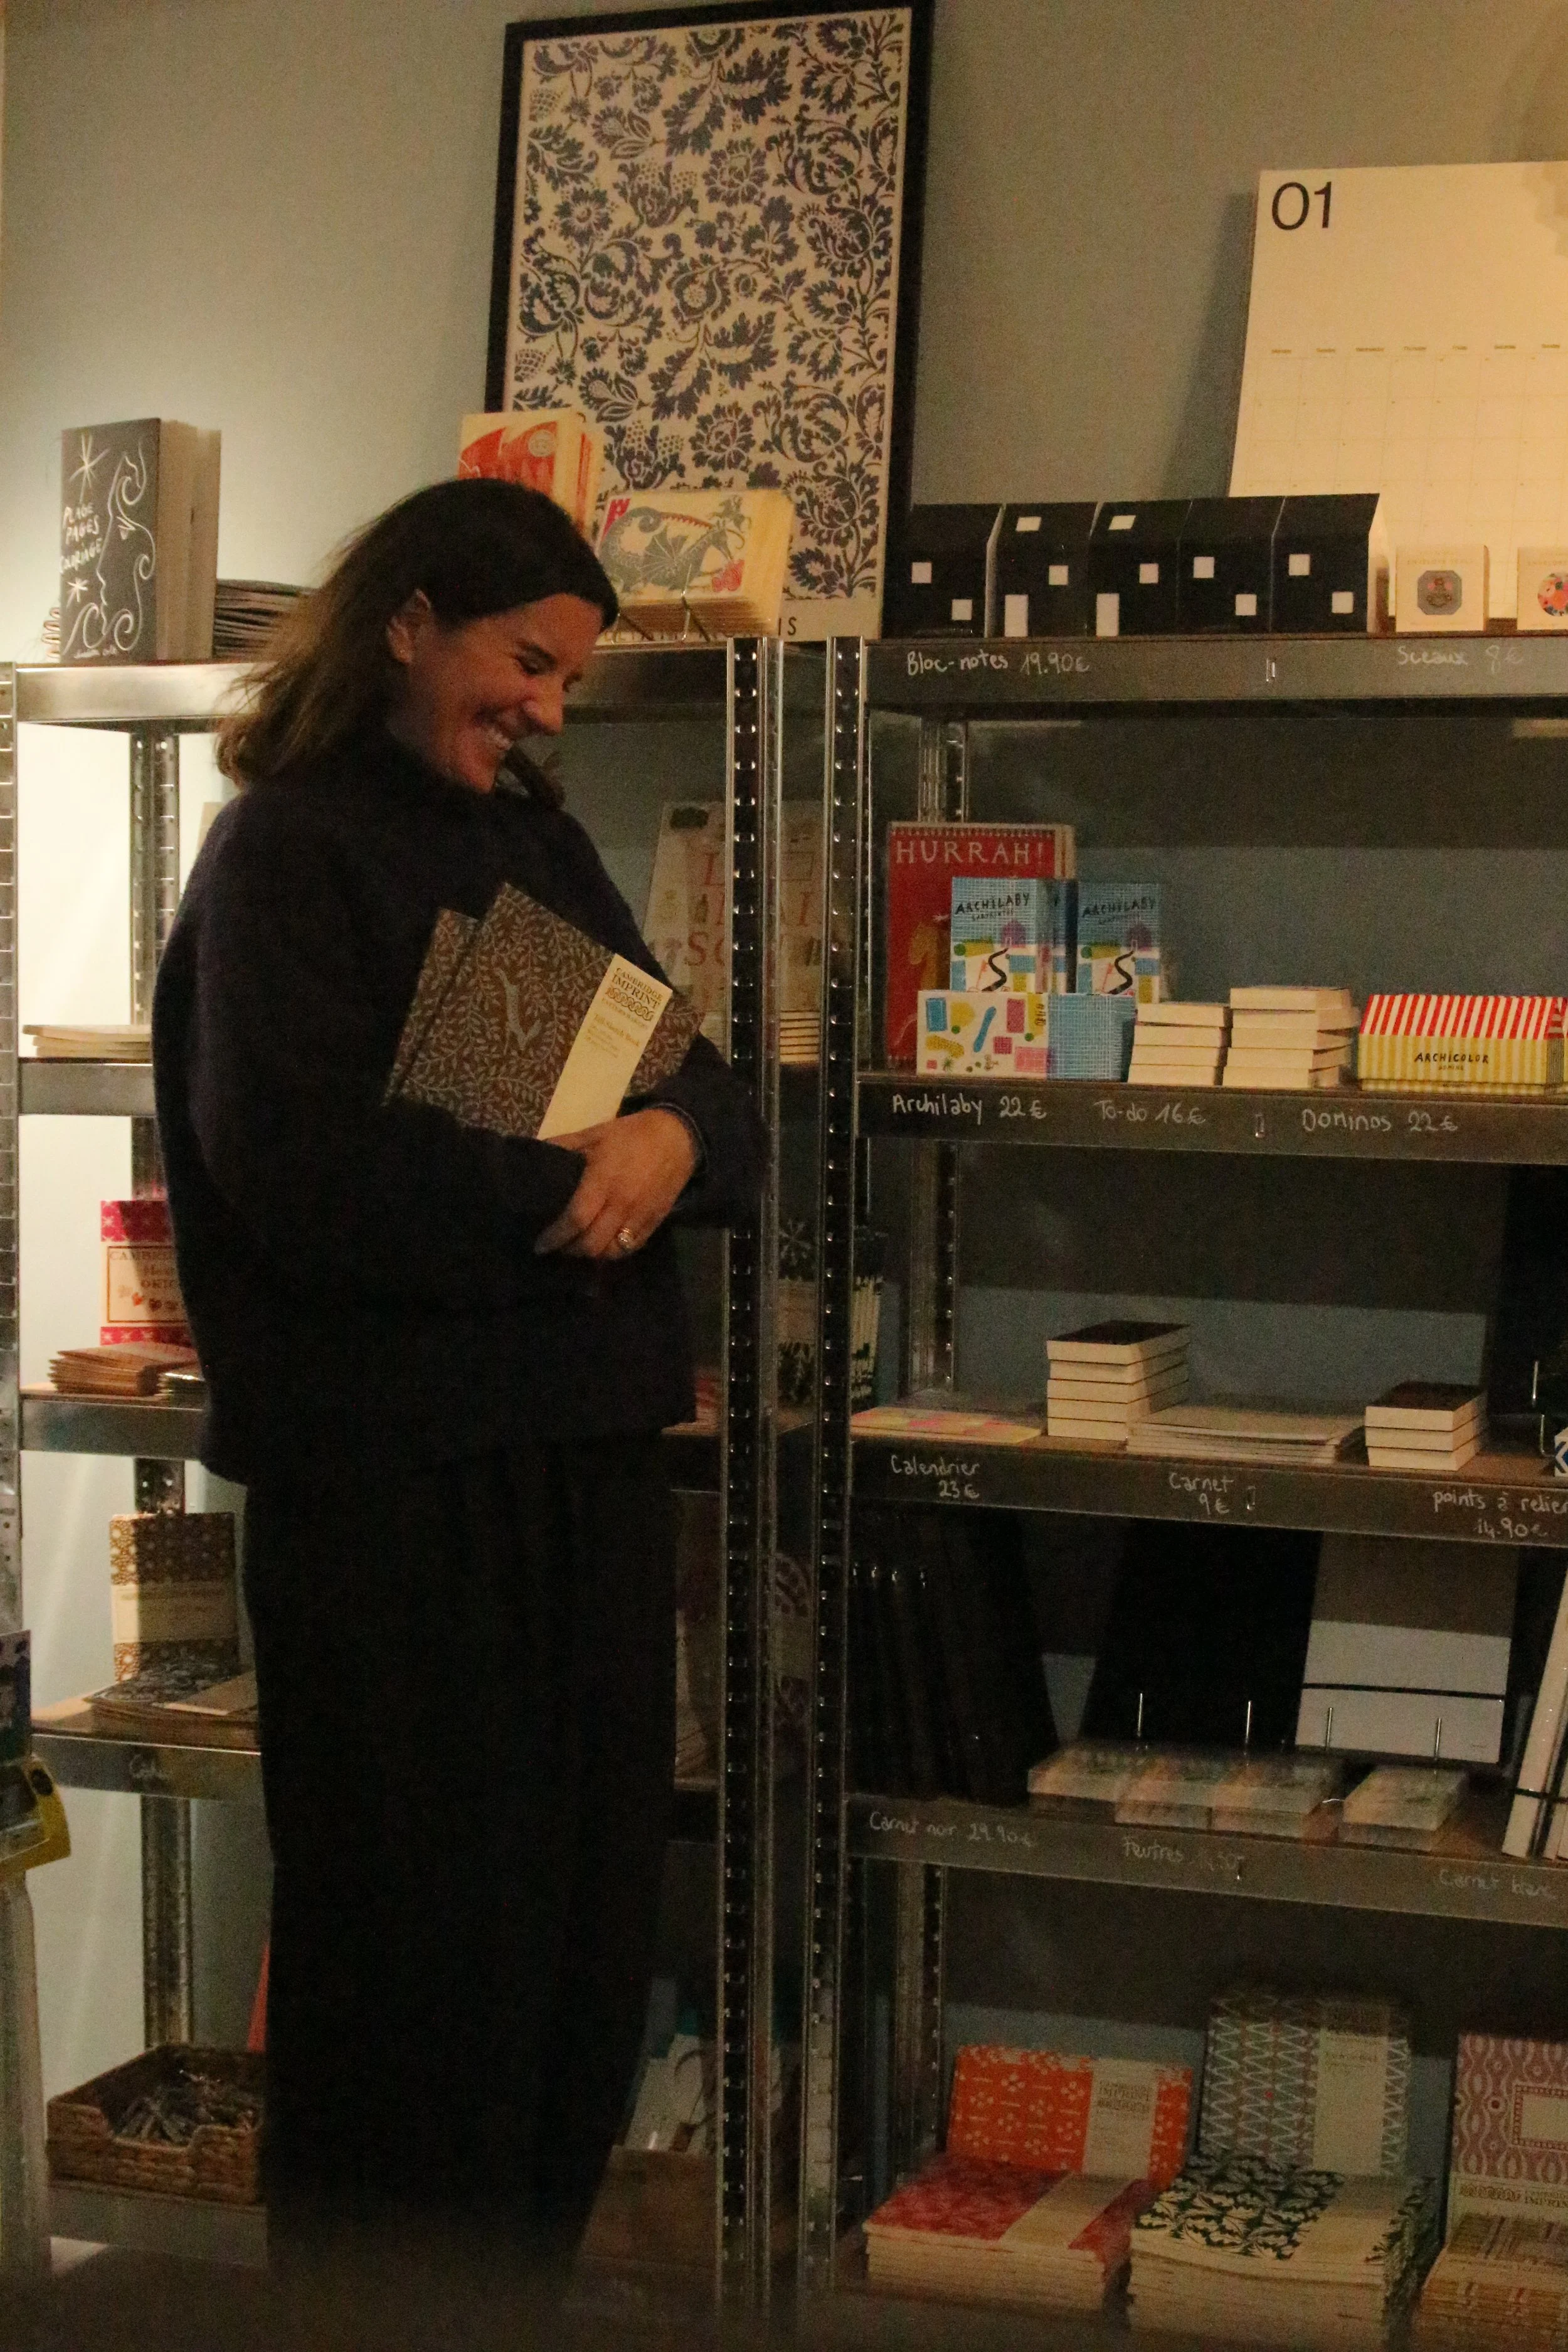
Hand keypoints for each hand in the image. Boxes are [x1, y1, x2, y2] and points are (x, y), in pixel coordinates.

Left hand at [533, 1108, 697, 1259]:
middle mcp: (622, 1204)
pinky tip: (603, 1245)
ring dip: (592, 1254)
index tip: (540, 1245)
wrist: (678, 1137)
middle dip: (570, 1250)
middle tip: (557, 1246)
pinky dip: (613, 1252)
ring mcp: (640, 1216)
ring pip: (612, 1252)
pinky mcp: (654, 1222)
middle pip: (592, 1244)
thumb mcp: (594, 1134)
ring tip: (579, 1246)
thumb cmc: (631, 1134)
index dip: (555, 1237)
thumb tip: (534, 1155)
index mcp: (603, 1181)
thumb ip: (564, 1146)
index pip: (575, 1219)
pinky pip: (631, 1249)